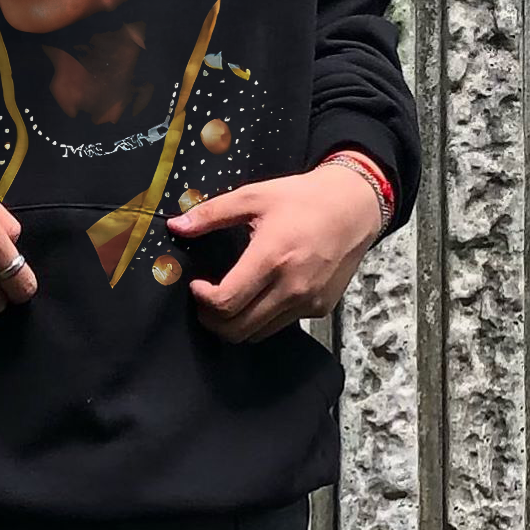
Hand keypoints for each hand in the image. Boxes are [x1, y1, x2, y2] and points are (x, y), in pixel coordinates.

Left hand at [165, 162, 382, 343]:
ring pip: (259, 333)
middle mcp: (292, 288)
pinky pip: (281, 325)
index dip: (202, 300)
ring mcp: (309, 303)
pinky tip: (258, 295)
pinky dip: (262, 318)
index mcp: (271, 258)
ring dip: (236, 323)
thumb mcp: (253, 196)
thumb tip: (175, 225)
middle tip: (205, 299)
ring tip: (228, 298)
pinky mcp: (321, 309)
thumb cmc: (302, 198)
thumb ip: (211, 213)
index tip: (196, 285)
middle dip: (212, 320)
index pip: (226, 302)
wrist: (354, 206)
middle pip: (238, 329)